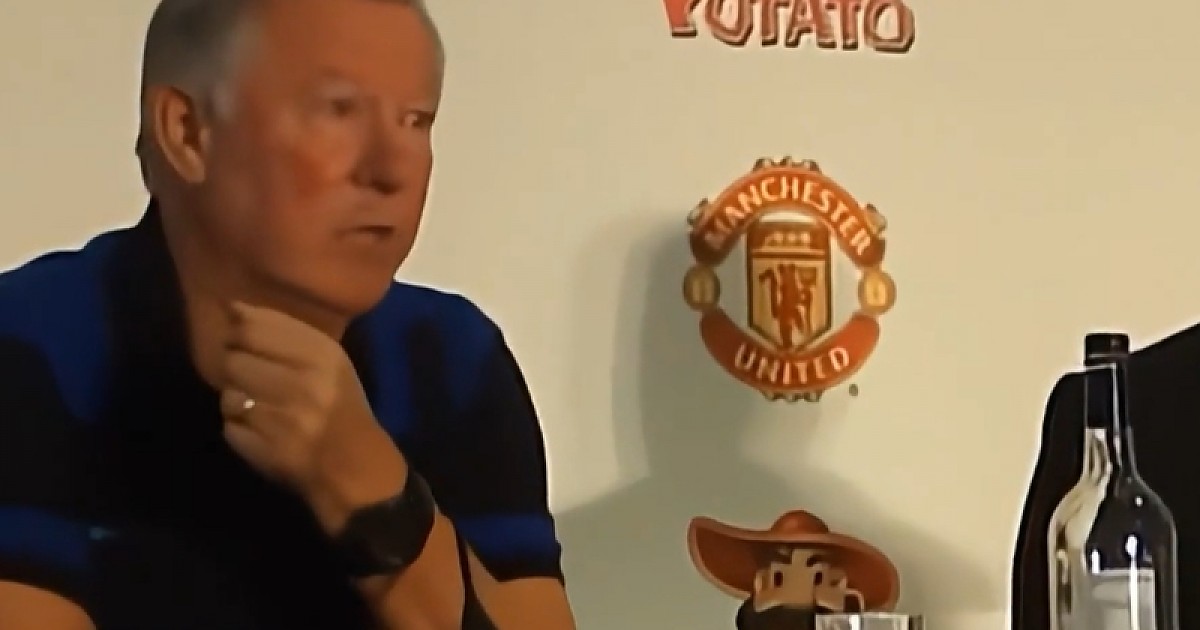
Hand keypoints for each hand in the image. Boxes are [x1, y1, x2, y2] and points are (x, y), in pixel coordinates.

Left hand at [218, 302, 406, 525]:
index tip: (242, 338)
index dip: (239, 331)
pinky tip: (262, 432)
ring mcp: (284, 420)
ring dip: (237, 400)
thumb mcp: (330, 362)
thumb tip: (233, 308)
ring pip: (229, 395)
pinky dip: (240, 429)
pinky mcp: (266, 451)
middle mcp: (304, 385)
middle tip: (252, 377)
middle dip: (236, 367)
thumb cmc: (341, 407)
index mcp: (324, 356)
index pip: (257, 328)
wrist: (355, 468)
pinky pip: (230, 428)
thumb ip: (286, 333)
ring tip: (259, 407)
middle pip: (235, 360)